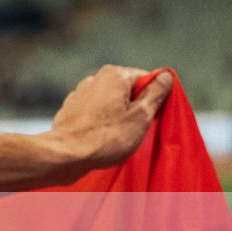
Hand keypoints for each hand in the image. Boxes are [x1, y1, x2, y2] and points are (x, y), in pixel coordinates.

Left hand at [50, 65, 174, 169]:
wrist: (66, 155)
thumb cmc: (106, 137)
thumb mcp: (141, 116)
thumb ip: (155, 94)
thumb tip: (166, 77)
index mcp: (114, 75)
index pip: (147, 79)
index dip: (154, 97)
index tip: (153, 116)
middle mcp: (95, 78)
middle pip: (128, 90)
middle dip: (136, 107)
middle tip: (137, 128)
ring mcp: (80, 93)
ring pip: (111, 102)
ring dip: (118, 116)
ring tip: (118, 135)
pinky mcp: (71, 109)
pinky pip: (95, 112)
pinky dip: (101, 122)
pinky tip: (101, 137)